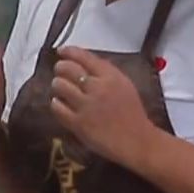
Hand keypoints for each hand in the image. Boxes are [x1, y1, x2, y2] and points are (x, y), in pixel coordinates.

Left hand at [49, 48, 160, 169]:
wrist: (137, 141)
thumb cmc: (133, 114)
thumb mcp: (125, 85)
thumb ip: (106, 74)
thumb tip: (84, 64)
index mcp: (111, 76)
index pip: (84, 56)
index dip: (69, 52)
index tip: (62, 51)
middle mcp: (98, 88)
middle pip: (68, 68)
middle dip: (60, 68)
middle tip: (59, 72)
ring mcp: (87, 105)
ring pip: (60, 85)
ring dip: (57, 85)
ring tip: (60, 89)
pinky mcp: (78, 123)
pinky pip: (57, 107)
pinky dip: (56, 104)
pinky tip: (60, 105)